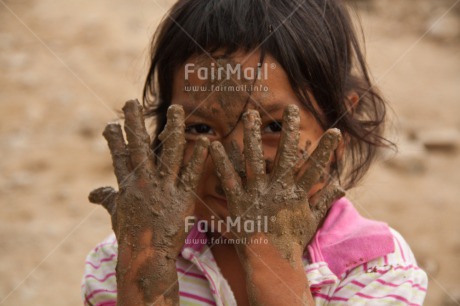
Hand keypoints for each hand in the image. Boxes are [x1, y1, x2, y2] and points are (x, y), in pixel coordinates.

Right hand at [88, 99, 208, 256]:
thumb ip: (107, 198)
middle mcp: (143, 182)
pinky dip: (199, 157)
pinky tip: (206, 141)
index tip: (111, 122)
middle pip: (138, 147)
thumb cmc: (130, 236)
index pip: (118, 156)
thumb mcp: (116, 214)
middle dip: (134, 123)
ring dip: (173, 128)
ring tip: (177, 109)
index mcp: (127, 185)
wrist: (146, 257)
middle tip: (131, 102)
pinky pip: (191, 173)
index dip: (114, 138)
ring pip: (169, 152)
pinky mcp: (182, 197)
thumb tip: (92, 193)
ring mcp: (163, 188)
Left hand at [209, 105, 343, 261]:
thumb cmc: (291, 241)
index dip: (325, 150)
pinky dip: (221, 161)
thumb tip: (343, 186)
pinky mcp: (238, 202)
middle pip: (285, 155)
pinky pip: (228, 178)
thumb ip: (325, 200)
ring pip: (255, 159)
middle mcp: (278, 189)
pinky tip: (214, 144)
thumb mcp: (311, 220)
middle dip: (289, 131)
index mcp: (296, 193)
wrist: (270, 262)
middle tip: (291, 109)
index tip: (335, 131)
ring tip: (250, 114)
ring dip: (253, 135)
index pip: (314, 167)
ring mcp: (257, 194)